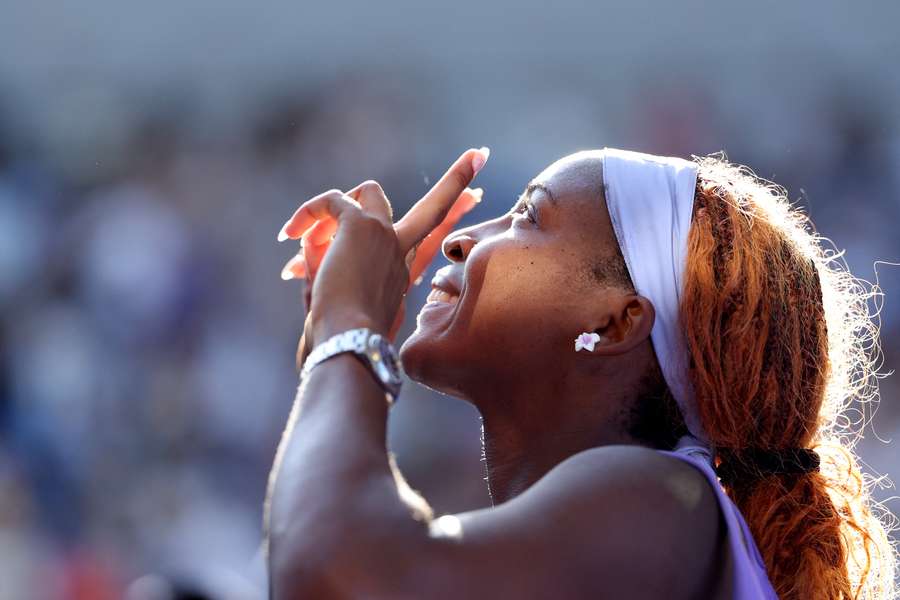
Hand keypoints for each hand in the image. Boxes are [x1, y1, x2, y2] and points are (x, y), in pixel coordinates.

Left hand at [278, 148, 488, 368]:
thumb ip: (320, 264)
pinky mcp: (362, 225)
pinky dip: (308, 212)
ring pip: (368, 192)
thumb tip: (301, 239)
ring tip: (299, 238)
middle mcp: (400, 252)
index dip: (452, 218)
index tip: (477, 195)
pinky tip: (290, 234)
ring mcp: (386, 235)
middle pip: (436, 209)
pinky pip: (333, 201)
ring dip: (331, 209)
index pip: (431, 240)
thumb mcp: (330, 299)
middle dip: (457, 180)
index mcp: (401, 274)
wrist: (345, 340)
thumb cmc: (334, 331)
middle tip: (479, 156)